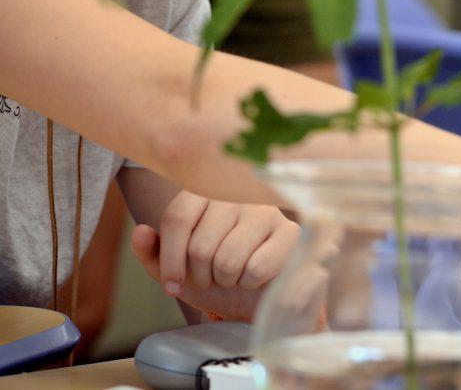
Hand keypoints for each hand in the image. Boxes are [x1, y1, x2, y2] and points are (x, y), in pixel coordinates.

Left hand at [130, 191, 299, 319]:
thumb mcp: (177, 270)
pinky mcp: (290, 232)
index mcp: (206, 193)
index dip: (170, 259)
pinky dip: (249, 283)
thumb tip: (140, 231)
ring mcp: (267, 211)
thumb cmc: (216, 277)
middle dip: (200, 276)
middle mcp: (237, 195)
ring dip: (225, 281)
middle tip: (211, 278)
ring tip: (232, 276)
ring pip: (228, 259)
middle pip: (200, 245)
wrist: (257, 296)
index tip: (172, 285)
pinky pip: (256, 268)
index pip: (178, 217)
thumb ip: (152, 253)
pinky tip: (255, 276)